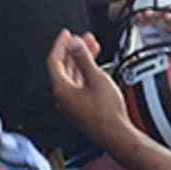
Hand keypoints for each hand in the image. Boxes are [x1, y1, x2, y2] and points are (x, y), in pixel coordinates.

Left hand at [48, 30, 134, 147]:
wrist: (116, 135)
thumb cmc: (106, 113)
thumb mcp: (96, 78)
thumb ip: (84, 58)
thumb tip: (75, 44)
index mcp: (62, 90)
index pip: (54, 61)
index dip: (60, 45)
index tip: (66, 34)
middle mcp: (63, 98)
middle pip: (63, 68)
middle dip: (73, 51)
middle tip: (81, 39)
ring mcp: (71, 104)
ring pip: (72, 76)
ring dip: (80, 61)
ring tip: (91, 48)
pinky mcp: (80, 108)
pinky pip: (78, 85)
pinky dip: (84, 73)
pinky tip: (94, 67)